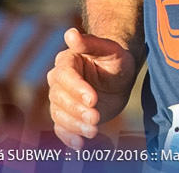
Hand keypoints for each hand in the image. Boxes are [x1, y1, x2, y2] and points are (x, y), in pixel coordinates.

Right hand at [47, 28, 137, 148]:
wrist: (119, 76)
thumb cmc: (115, 59)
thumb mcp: (110, 49)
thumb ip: (91, 43)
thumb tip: (70, 33)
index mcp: (67, 62)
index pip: (65, 76)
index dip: (77, 89)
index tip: (93, 99)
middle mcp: (59, 81)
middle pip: (60, 98)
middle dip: (77, 110)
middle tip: (96, 117)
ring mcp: (61, 99)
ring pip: (59, 114)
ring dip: (75, 125)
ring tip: (93, 131)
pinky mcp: (67, 115)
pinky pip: (61, 128)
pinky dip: (68, 137)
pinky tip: (79, 145)